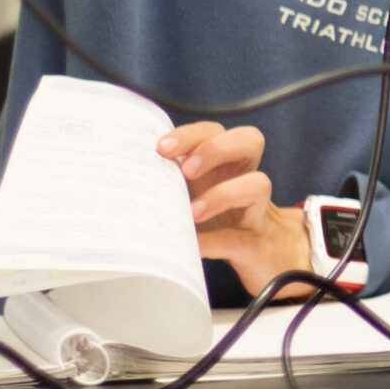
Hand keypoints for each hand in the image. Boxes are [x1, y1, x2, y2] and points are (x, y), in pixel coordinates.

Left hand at [157, 122, 312, 296]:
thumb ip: (172, 186)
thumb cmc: (224, 222)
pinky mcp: (256, 243)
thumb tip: (123, 183)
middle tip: (187, 169)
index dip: (191, 135)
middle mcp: (245, 178)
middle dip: (216, 149)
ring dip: (223, 194)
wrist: (266, 256)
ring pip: (257, 184)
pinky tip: (194, 245)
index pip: (215, 133)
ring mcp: (256, 210)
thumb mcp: (198, 198)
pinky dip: (215, 241)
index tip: (162, 148)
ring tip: (193, 212)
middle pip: (249, 141)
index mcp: (226, 165)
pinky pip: (239, 238)